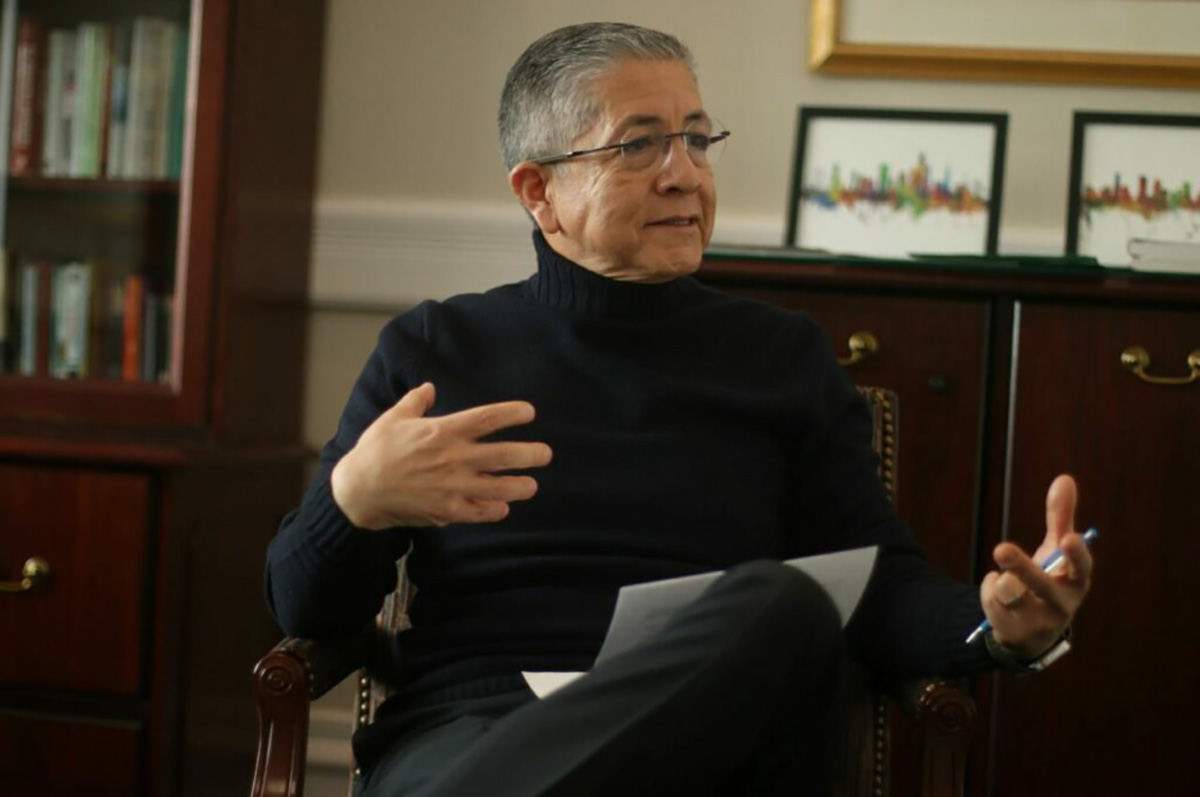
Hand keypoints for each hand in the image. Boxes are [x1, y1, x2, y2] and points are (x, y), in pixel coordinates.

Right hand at [331, 383, 552, 529]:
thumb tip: (428, 388)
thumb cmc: (374, 451)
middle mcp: (453, 458)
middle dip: (529, 454)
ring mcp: (452, 486)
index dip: (512, 414)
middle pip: (502, 455)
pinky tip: (504, 507)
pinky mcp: (446, 510)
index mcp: (442, 431)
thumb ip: (415, 402)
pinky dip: (494, 510)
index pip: (486, 419)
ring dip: (519, 486)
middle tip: (545, 453)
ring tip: (532, 485)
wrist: (358, 491)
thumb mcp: (393, 419)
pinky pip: (478, 511)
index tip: (529, 412)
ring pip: (497, 487)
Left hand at [980, 474, 1093, 659]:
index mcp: (1076, 581)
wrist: (1031, 631)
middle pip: (1040, 583)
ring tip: (1006, 580)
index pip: (1081, 569)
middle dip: (1021, 567)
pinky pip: (990, 598)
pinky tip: (998, 596)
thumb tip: (1064, 478)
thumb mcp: (1054, 550)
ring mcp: (1037, 621)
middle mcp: (1062, 604)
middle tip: (1000, 548)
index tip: (1069, 539)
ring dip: (1000, 579)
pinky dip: (989, 587)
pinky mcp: (1014, 632)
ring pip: (1008, 591)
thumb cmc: (1048, 579)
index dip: (1076, 555)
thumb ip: (1059, 517)